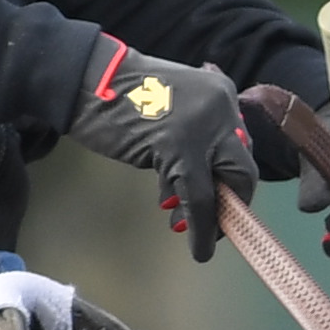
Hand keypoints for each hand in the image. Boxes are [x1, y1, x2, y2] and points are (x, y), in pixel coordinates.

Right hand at [67, 42, 252, 254]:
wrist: (87, 81)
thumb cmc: (119, 96)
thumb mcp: (170, 106)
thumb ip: (192, 134)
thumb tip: (204, 185)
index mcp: (220, 92)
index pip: (240, 145)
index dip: (232, 179)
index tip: (222, 201)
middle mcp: (220, 106)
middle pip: (243, 168)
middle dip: (233, 202)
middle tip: (219, 225)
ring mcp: (202, 127)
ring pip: (223, 187)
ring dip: (213, 220)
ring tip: (198, 235)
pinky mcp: (179, 148)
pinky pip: (199, 199)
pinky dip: (201, 228)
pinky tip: (198, 248)